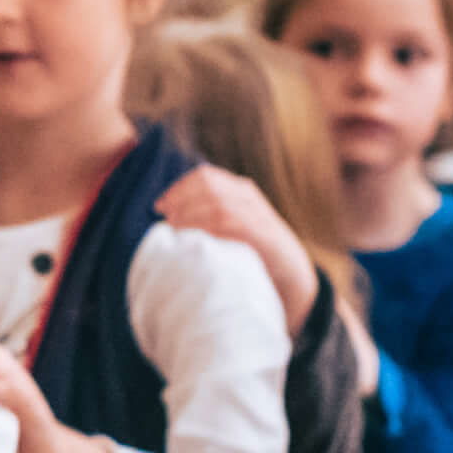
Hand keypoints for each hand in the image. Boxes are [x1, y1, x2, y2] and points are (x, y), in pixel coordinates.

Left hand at [157, 164, 322, 324]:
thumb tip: (166, 218)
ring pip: (217, 203)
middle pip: (208, 186)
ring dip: (190, 216)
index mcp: (240, 191)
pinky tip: (194, 240)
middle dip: (181, 201)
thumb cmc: (252, 253)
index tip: (159, 206)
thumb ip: (207, 217)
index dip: (179, 188)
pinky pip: (231, 223)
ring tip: (174, 232)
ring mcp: (259, 214)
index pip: (205, 176)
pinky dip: (208, 229)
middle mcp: (249, 198)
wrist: (293, 276)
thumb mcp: (230, 228)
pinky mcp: (264, 235)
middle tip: (165, 221)